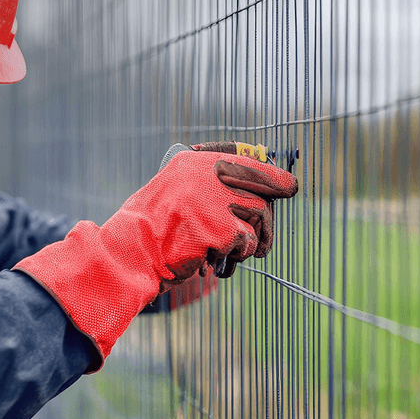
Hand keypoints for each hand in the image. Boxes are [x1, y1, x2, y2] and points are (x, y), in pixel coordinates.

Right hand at [15, 145, 297, 367]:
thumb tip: (254, 191)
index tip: (289, 186)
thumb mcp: (173, 193)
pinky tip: (213, 259)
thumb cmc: (150, 231)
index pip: (246, 158)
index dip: (272, 175)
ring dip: (249, 242)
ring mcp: (215, 200)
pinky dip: (235, 256)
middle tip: (264, 244)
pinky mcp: (219, 228)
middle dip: (265, 221)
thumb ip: (206, 185)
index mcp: (193, 164)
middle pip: (261, 192)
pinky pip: (246, 243)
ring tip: (229, 254)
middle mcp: (207, 175)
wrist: (131, 253)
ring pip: (258, 218)